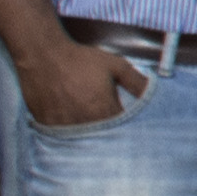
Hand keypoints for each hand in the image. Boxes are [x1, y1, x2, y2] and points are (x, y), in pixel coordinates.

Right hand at [9, 33, 143, 133]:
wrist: (42, 55)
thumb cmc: (80, 59)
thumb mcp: (115, 65)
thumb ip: (136, 82)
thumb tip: (154, 94)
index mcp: (104, 111)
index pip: (122, 130)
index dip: (126, 128)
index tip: (126, 123)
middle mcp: (84, 123)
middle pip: (102, 138)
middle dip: (108, 135)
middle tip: (106, 124)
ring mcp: (63, 126)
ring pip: (82, 140)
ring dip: (87, 135)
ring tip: (87, 123)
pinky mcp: (46, 125)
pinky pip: (61, 136)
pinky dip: (68, 133)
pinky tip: (70, 123)